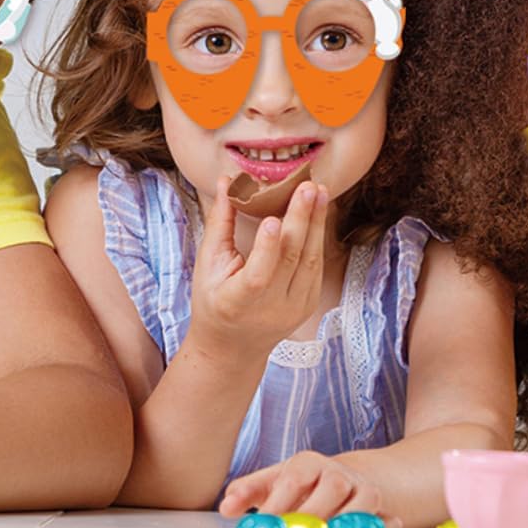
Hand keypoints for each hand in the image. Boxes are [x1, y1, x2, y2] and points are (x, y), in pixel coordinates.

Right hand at [188, 177, 328, 362]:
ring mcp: (294, 309)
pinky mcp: (308, 304)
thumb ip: (220, 222)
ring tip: (319, 191)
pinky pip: (316, 266)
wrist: (232, 347)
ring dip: (316, 223)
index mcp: (239, 301)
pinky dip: (318, 237)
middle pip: (290, 260)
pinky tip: (318, 212)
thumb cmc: (214, 299)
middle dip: (301, 219)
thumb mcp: (208, 264)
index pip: (258, 275)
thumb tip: (227, 181)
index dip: (267, 248)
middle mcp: (271, 309)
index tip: (273, 219)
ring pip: (310, 261)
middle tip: (307, 186)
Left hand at [219, 450, 390, 522]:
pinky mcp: (385, 510)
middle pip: (332, 488)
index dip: (279, 502)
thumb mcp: (272, 482)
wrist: (343, 483)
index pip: (294, 477)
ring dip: (348, 525)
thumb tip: (226, 508)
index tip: (264, 527)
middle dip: (313, 516)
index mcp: (309, 462)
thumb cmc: (299, 487)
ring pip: (364, 503)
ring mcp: (366, 490)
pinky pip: (389, 521)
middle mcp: (340, 473)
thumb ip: (247, 492)